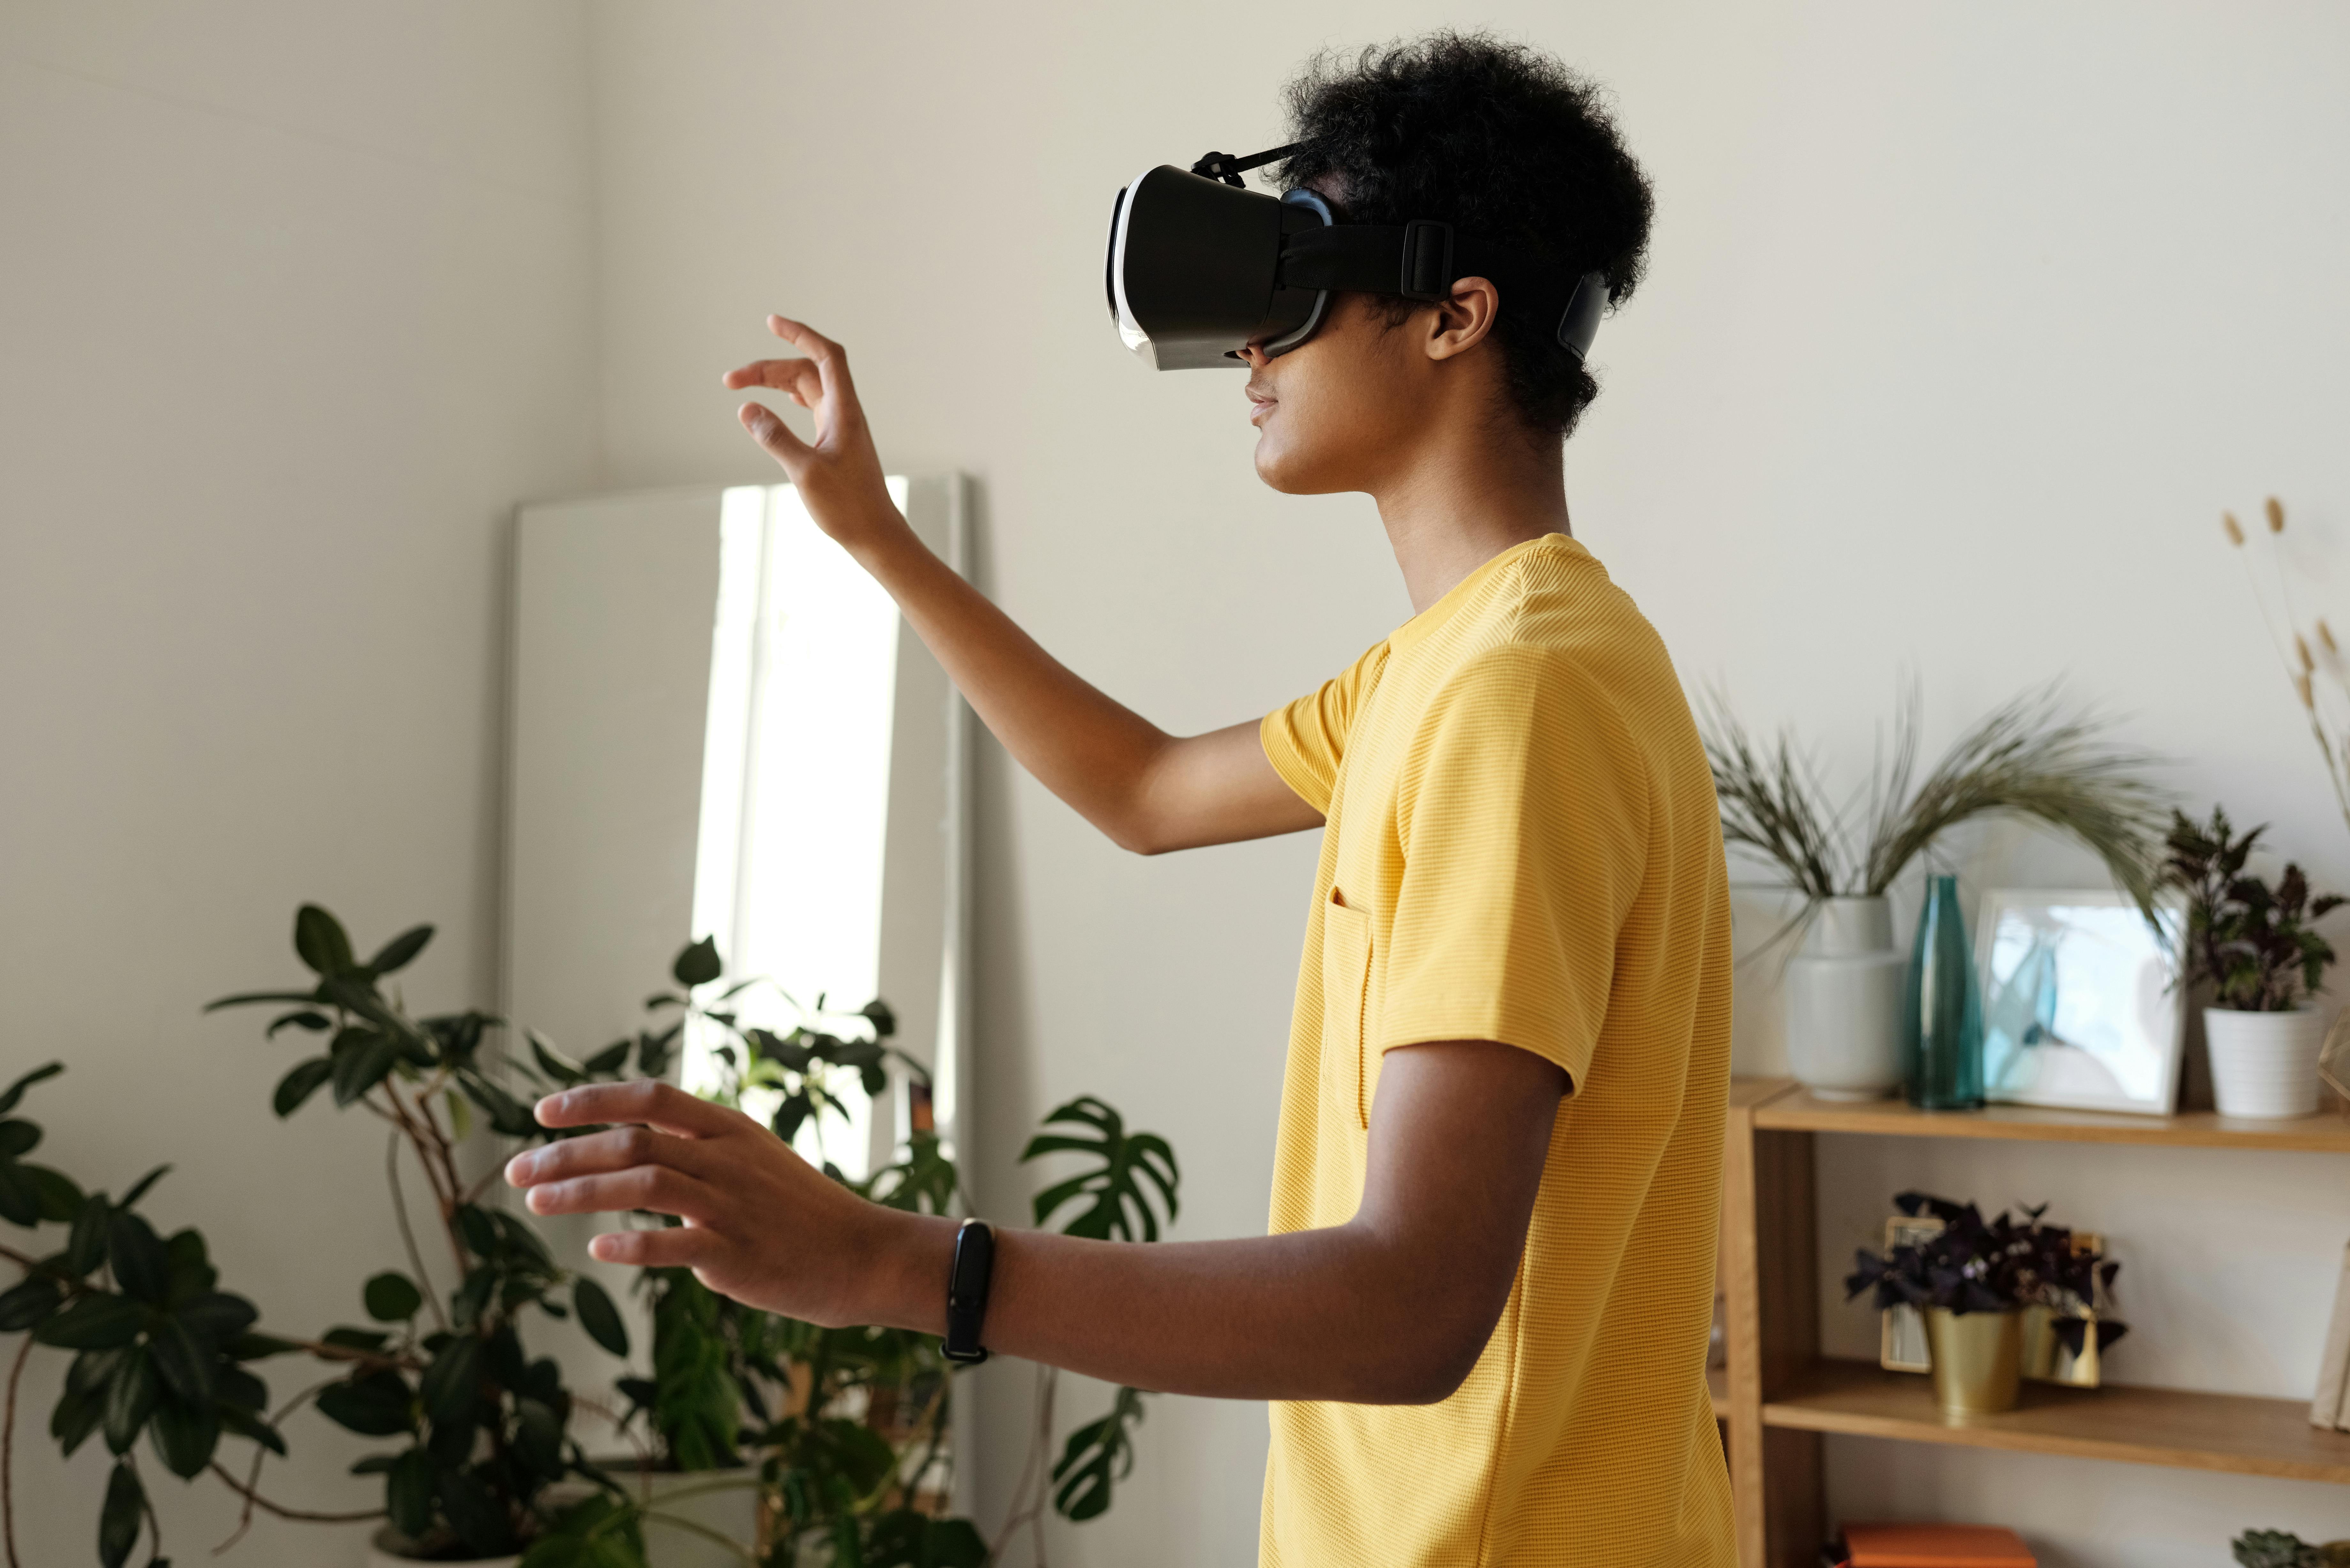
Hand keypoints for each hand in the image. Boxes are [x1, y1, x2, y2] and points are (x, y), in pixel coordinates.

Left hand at [503, 1080, 945, 1329]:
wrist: (860, 1255)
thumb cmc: (801, 1212)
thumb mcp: (754, 1161)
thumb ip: (698, 1157)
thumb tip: (638, 1164)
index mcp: (728, 1130)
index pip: (649, 1098)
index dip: (591, 1100)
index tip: (543, 1112)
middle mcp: (726, 1159)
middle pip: (633, 1140)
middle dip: (565, 1153)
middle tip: (517, 1169)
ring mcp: (731, 1204)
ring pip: (643, 1182)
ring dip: (581, 1190)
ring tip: (536, 1200)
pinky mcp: (735, 1252)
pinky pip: (673, 1245)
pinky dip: (631, 1244)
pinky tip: (598, 1247)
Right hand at [722, 316, 904, 555]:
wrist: (875, 534)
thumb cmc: (847, 507)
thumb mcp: (804, 472)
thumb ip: (775, 438)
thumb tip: (746, 410)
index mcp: (844, 411)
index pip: (825, 355)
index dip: (800, 333)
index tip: (772, 322)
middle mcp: (845, 412)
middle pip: (806, 370)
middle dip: (768, 368)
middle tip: (729, 381)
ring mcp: (841, 425)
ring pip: (807, 387)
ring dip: (775, 382)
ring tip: (741, 388)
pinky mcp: (836, 441)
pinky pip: (812, 405)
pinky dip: (792, 396)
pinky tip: (780, 399)